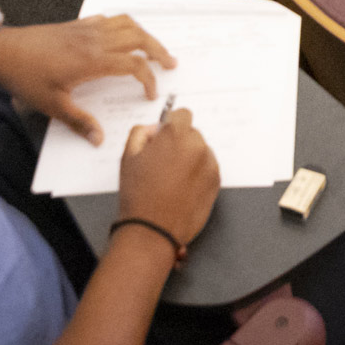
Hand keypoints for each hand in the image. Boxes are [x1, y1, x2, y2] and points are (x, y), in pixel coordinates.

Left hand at [0, 15, 176, 143]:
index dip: (148, 79)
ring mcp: (87, 29)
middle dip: (158, 49)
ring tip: (153, 47)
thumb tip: (99, 141)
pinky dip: (124, 24)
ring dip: (144, 34)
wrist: (4, 51)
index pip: (133, 64)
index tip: (150, 94)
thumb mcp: (52, 105)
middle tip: (171, 62)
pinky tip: (122, 35)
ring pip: (127, 23)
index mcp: (93, 61)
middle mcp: (95, 40)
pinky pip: (109, 18)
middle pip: (138, 37)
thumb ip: (79, 122)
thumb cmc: (26, 78)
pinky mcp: (77, 24)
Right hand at [117, 108, 218, 247]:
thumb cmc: (139, 195)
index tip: (166, 136)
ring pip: (200, 151)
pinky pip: (207, 168)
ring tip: (171, 180)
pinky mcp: (216, 181)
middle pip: (192, 134)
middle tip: (163, 163)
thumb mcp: (128, 157)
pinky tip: (181, 189)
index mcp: (176, 135)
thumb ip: (140, 133)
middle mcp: (197, 146)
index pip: (182, 114)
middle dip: (180, 143)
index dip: (171, 125)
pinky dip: (198, 174)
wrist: (153, 230)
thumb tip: (154, 128)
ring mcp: (210, 164)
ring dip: (190, 158)